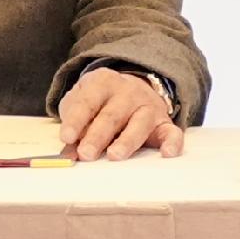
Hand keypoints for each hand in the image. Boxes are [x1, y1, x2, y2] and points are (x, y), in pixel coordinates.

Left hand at [60, 67, 183, 160]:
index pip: (87, 102)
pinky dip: (173, 142)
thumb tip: (68, 154)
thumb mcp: (81, 104)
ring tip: (115, 155)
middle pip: (112, 115)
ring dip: (127, 140)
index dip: (76, 120)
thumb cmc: (100, 102)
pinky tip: (168, 153)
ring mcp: (148, 106)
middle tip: (86, 153)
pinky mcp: (164, 122)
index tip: (67, 137)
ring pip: (139, 123)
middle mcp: (128, 92)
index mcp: (103, 83)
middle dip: (98, 135)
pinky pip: (172, 132)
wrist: (132, 88)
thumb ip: (74, 128)